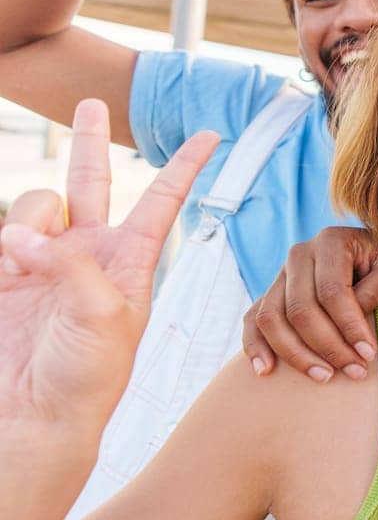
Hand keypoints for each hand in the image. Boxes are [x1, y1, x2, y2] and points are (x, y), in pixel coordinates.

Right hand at [0, 100, 216, 435]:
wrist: (36, 417)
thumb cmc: (87, 377)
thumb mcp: (105, 316)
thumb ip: (72, 265)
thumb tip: (23, 239)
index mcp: (131, 261)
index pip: (163, 201)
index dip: (185, 166)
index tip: (214, 133)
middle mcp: (90, 253)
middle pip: (92, 181)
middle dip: (88, 141)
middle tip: (89, 102)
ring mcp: (45, 261)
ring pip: (38, 203)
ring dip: (31, 220)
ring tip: (22, 263)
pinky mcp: (7, 275)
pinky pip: (3, 234)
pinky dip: (4, 245)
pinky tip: (7, 274)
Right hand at [241, 227, 377, 381]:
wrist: (375, 254)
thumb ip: (377, 290)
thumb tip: (351, 323)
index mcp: (330, 241)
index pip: (332, 292)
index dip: (349, 326)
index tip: (368, 354)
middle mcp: (299, 254)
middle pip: (300, 309)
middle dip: (327, 346)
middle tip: (355, 371)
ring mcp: (281, 274)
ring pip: (272, 318)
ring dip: (295, 354)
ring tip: (324, 377)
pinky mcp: (272, 293)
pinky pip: (253, 320)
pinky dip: (255, 346)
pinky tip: (265, 371)